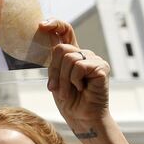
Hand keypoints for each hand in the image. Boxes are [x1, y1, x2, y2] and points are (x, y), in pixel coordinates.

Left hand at [38, 20, 111, 135]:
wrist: (82, 118)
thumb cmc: (69, 100)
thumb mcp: (55, 77)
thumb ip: (54, 59)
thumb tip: (46, 37)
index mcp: (73, 54)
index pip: (65, 30)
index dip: (55, 24)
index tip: (41, 25)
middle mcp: (84, 54)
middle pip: (61, 49)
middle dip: (54, 71)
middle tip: (56, 88)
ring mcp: (94, 59)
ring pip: (68, 58)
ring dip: (64, 80)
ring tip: (70, 92)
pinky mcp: (101, 67)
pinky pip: (79, 66)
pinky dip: (74, 81)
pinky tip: (82, 89)